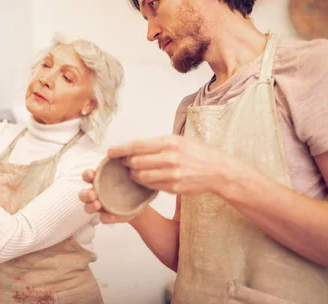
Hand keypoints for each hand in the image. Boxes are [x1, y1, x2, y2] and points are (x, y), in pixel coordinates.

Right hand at [79, 169, 142, 223]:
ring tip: (98, 205)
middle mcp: (95, 193)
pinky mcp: (107, 216)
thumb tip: (123, 156)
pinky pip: (103, 218)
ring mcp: (99, 206)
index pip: (87, 176)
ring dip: (91, 206)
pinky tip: (112, 216)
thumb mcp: (126, 171)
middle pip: (83, 194)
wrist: (139, 199)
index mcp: (98, 180)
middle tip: (93, 195)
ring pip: (87, 208)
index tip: (92, 175)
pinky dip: (106, 218)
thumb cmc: (129, 183)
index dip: (87, 175)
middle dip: (86, 194)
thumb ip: (121, 165)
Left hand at [109, 135, 242, 196]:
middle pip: (135, 162)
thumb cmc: (195, 153)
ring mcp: (172, 174)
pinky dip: (144, 183)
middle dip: (126, 163)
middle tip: (123, 164)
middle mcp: (169, 157)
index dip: (120, 149)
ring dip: (133, 175)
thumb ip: (157, 143)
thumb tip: (133, 147)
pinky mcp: (174, 187)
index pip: (137, 145)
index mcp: (168, 142)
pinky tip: (144, 180)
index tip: (110, 152)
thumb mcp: (177, 141)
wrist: (217, 170)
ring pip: (141, 176)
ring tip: (132, 172)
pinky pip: (151, 186)